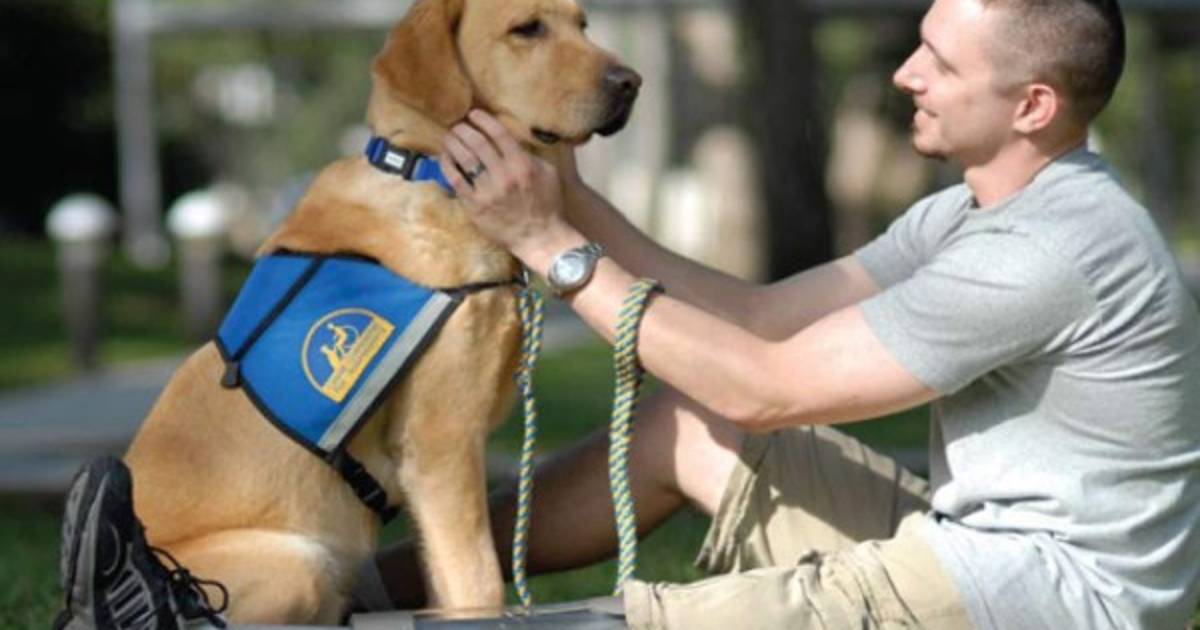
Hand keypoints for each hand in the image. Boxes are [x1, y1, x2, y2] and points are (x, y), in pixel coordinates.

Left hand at [440, 110, 582, 263]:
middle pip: (477, 143)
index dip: (483, 120)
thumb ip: (530, 154)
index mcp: (522, 164)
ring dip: (453, 143)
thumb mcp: (548, 174)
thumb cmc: (547, 204)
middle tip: (458, 124)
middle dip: (464, 129)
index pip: (498, 134)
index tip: (474, 114)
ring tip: (449, 136)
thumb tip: (511, 139)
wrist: (539, 237)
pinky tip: (445, 156)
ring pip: (464, 159)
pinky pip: (455, 181)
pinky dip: (447, 165)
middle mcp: (503, 175)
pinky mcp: (474, 206)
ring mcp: (487, 191)